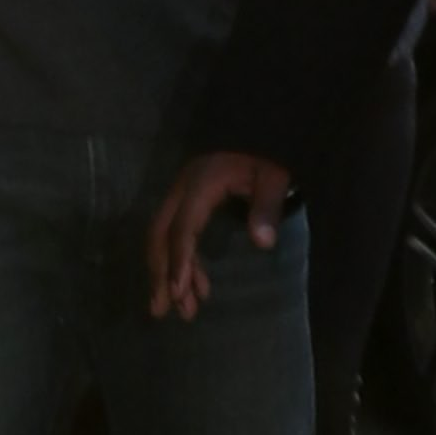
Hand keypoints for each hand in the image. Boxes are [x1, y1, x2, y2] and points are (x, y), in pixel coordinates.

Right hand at [145, 149, 291, 318]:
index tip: (178, 292)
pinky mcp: (188, 200)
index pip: (182, 228)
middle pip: (160, 235)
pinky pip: (176, 233)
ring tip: (183, 309)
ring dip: (169, 273)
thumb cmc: (267, 152)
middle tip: (163, 311)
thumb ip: (267, 207)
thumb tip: (262, 243)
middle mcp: (182, 189)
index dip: (178, 261)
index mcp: (200, 183)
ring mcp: (182, 194)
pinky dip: (182, 261)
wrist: (260, 123)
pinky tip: (196, 285)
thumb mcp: (275, 176)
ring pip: (163, 237)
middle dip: (161, 274)